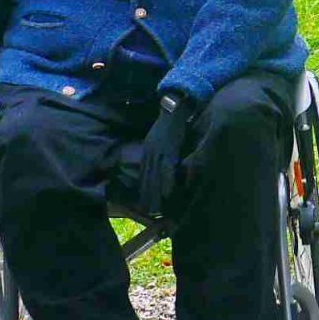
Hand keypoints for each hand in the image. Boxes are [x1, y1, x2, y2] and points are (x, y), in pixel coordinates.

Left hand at [136, 93, 193, 218]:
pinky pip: (167, 169)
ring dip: (155, 194)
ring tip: (157, 210)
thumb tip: (166, 165)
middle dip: (147, 196)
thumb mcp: (161, 138)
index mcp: (148, 150)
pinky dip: (166, 182)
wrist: (174, 107)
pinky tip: (168, 194)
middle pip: (147, 178)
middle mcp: (150, 152)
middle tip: (149, 212)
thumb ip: (162, 151)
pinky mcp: (169, 149)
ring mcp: (158, 151)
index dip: (144, 189)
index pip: (144, 173)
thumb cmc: (171, 122)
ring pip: (154, 177)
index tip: (144, 203)